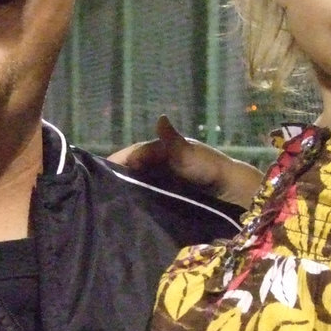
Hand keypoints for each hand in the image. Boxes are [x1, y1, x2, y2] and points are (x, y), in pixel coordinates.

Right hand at [108, 115, 260, 206]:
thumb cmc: (209, 168)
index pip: (132, 154)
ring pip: (138, 183)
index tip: (100, 174)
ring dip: (127, 191)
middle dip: (118, 178)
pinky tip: (130, 211)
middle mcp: (158, 163)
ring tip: (111, 205)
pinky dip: (138, 200)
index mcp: (160, 149)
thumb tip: (160, 119)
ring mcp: (162, 179)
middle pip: (132, 169)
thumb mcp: (189, 154)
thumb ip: (172, 142)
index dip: (117, 162)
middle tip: (101, 193)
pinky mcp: (166, 195)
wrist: (230, 191)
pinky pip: (147, 195)